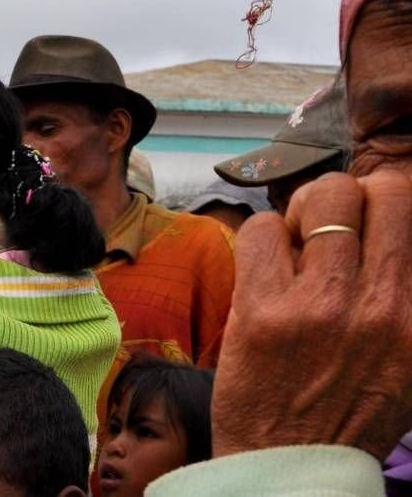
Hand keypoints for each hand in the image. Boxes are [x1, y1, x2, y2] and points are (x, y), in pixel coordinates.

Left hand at [212, 170, 411, 458]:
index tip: (367, 218)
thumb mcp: (407, 359)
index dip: (384, 202)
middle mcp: (380, 307)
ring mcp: (320, 306)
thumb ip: (402, 294)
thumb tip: (390, 235)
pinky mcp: (262, 310)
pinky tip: (265, 267)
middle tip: (326, 225)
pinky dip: (262, 237)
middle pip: (377, 193)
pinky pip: (261, 229)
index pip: (411, 210)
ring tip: (295, 244)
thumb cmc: (349, 411)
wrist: (292, 464)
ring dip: (303, 212)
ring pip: (320, 200)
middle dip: (348, 197)